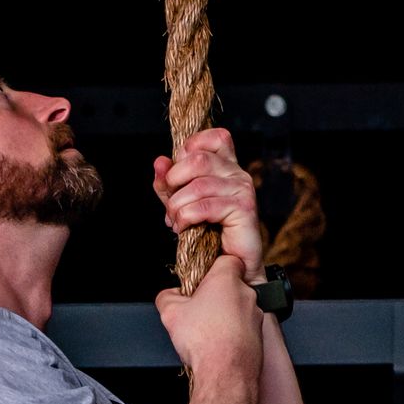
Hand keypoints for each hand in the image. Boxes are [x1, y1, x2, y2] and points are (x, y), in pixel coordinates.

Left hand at [153, 126, 265, 279]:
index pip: (212, 137)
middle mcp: (237, 172)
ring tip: (176, 221)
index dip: (189, 148)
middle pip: (198, 159)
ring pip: (198, 185)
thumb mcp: (182, 203)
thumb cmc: (210, 234)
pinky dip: (187, 217)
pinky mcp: (244, 209)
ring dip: (178, 206)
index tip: (177, 174)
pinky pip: (205, 206)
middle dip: (174, 181)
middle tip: (171, 204)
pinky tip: (185, 228)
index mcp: (225, 165)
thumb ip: (169, 183)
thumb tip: (159, 162)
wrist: (233, 266)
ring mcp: (242, 189)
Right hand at [155, 251, 264, 384]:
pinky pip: (244, 327)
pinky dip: (233, 333)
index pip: (226, 259)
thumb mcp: (170, 312)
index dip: (213, 268)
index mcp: (227, 279)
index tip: (202, 280)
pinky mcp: (259, 335)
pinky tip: (218, 344)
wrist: (225, 374)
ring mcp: (256, 315)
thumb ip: (167, 296)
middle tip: (199, 308)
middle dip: (216, 295)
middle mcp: (246, 294)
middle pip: (231, 285)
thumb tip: (168, 295)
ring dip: (225, 315)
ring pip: (238, 307)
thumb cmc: (205, 341)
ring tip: (207, 330)